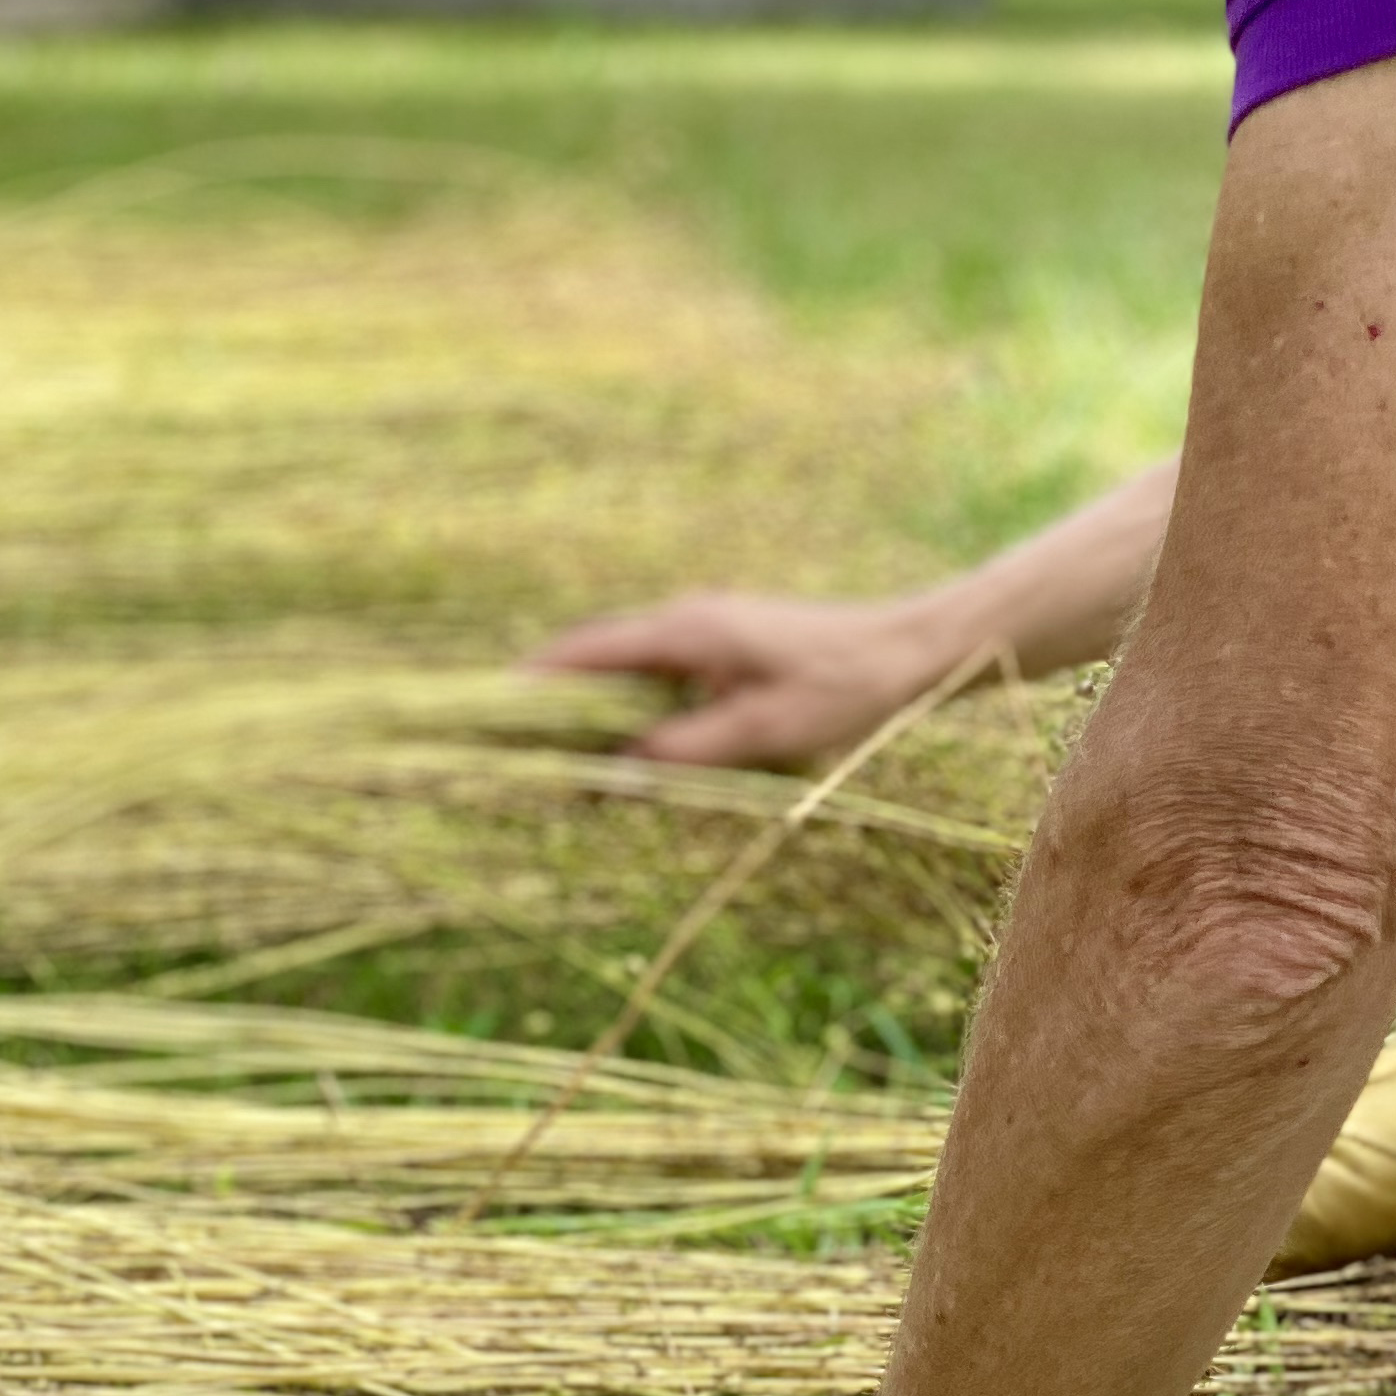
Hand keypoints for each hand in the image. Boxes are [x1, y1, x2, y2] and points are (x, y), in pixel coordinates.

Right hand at [527, 592, 948, 768]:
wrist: (907, 650)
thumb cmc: (844, 688)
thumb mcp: (764, 730)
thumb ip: (686, 750)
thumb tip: (617, 773)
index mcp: (687, 630)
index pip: (587, 652)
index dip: (532, 681)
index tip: (487, 708)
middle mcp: (686, 621)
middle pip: (595, 658)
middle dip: (548, 699)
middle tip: (504, 742)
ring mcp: (704, 631)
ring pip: (625, 670)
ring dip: (588, 708)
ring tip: (548, 753)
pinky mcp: (724, 648)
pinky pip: (658, 677)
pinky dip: (628, 708)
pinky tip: (621, 746)